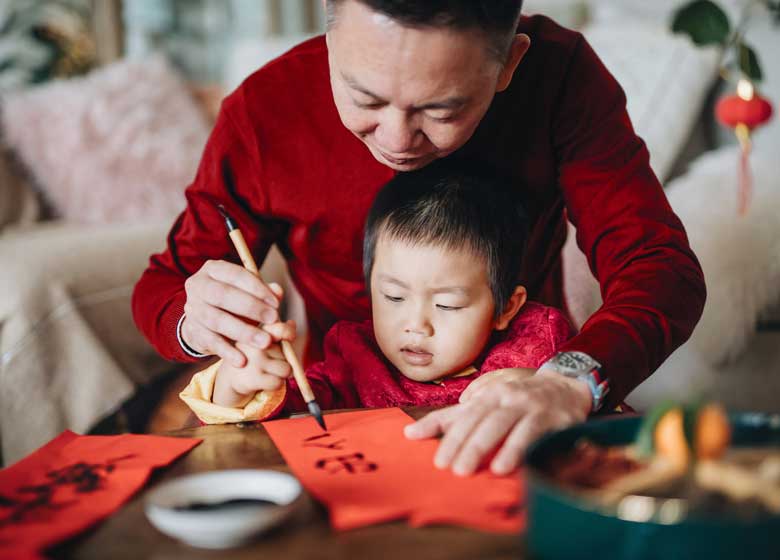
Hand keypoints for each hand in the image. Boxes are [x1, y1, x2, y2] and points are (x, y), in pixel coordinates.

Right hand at [181, 260, 281, 366]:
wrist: (203, 322)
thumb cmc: (232, 302)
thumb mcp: (247, 292)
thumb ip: (263, 291)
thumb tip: (277, 292)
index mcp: (213, 269)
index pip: (236, 275)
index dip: (257, 288)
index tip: (276, 303)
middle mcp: (198, 286)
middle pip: (223, 295)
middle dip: (251, 307)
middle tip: (273, 319)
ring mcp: (193, 309)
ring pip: (217, 320)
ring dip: (243, 332)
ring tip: (265, 342)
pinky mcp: (192, 331)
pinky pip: (211, 341)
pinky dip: (227, 352)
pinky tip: (242, 360)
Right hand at [212, 319, 296, 406]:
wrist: (232, 376)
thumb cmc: (255, 354)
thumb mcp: (265, 339)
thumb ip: (281, 331)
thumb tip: (292, 323)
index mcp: (258, 329)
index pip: (280, 328)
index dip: (288, 332)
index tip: (289, 337)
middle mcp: (254, 342)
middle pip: (288, 352)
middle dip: (285, 360)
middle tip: (271, 361)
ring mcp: (253, 360)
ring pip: (286, 369)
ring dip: (281, 374)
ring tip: (267, 371)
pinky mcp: (252, 378)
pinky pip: (278, 382)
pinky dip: (275, 384)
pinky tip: (263, 381)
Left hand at [404, 368, 591, 475]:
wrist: (566, 387)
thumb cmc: (517, 399)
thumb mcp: (484, 403)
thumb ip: (450, 419)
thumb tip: (410, 432)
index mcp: (487, 394)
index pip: (462, 416)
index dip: (447, 436)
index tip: (437, 459)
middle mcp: (506, 397)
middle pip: (479, 420)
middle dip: (463, 444)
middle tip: (449, 469)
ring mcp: (528, 406)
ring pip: (502, 425)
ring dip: (485, 448)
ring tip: (469, 470)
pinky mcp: (550, 418)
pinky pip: (531, 434)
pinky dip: (516, 450)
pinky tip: (504, 467)